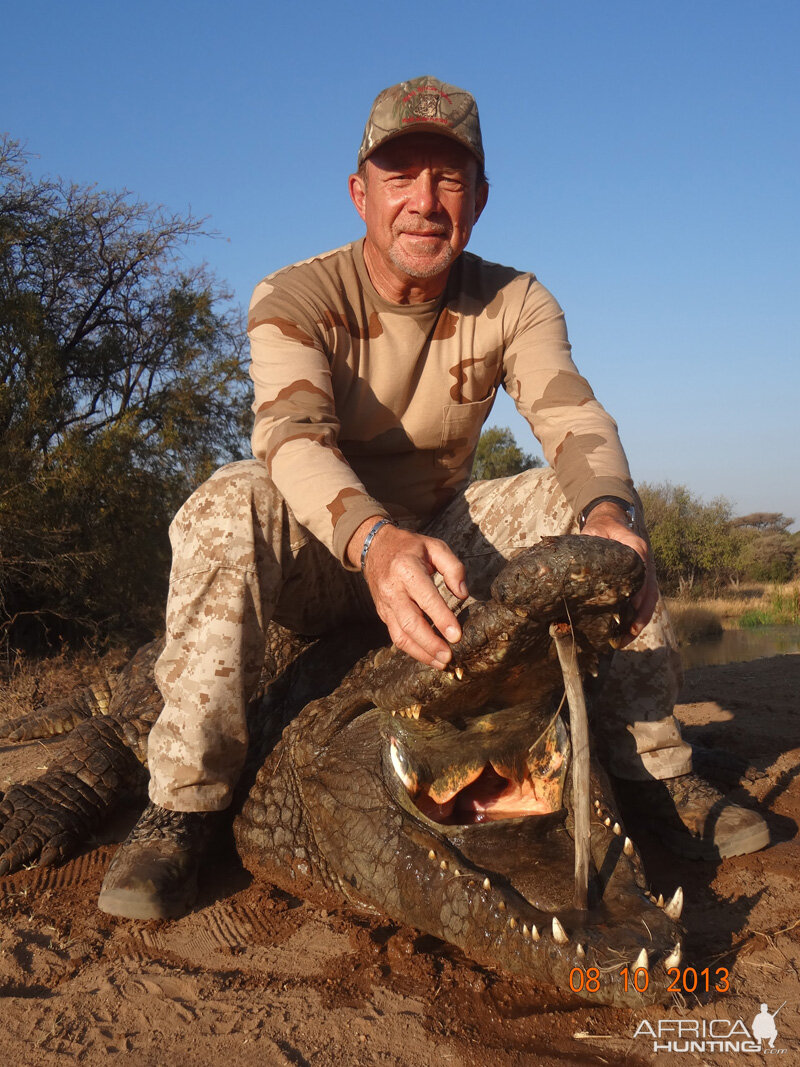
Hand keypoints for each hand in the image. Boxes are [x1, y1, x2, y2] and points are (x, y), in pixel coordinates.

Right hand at [348, 519, 467, 667]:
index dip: (442, 619)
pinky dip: (412, 649)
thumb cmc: (409, 547)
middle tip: (448, 657)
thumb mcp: (434, 546)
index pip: (426, 598)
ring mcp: (385, 604)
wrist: (374, 547)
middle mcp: (393, 590)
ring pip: (400, 635)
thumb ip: (453, 567)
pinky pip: (396, 636)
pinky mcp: (383, 614)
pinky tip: (428, 655)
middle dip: (430, 644)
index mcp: (407, 569)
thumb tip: (462, 595)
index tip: (456, 636)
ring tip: (440, 662)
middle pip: (410, 623)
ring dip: (421, 653)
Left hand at [579, 502, 657, 644]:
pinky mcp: (640, 583)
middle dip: (640, 616)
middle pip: (649, 593)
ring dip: (639, 623)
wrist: (610, 523)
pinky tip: (624, 633)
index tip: (632, 605)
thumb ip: (592, 540)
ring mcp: (645, 575)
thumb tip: (583, 558)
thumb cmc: (601, 529)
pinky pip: (643, 603)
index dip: (639, 589)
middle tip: (626, 635)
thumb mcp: (596, 530)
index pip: (642, 571)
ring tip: (624, 640)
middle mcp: (645, 564)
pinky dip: (636, 619)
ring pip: (649, 602)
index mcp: (637, 548)